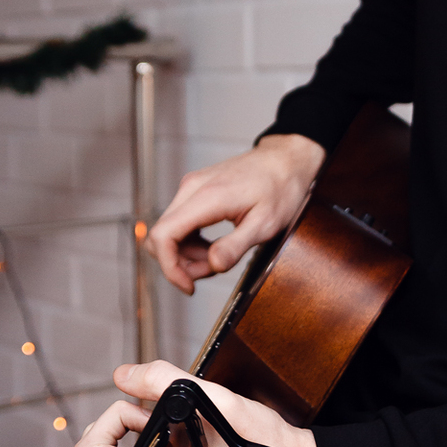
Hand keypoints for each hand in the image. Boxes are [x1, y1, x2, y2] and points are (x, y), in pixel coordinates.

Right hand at [148, 134, 325, 293]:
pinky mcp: (194, 191)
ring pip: (168, 232)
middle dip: (181, 264)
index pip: (163, 236)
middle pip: (160, 236)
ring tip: (219, 257)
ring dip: (187, 255)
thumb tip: (213, 265)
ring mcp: (191, 187)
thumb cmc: (280, 188)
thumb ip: (237, 246)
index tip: (189, 286)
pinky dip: (191, 242)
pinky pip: (179, 223)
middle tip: (213, 270)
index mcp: (207, 197)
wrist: (285, 161)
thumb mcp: (266, 224)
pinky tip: (214, 246)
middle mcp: (191, 188)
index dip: (169, 268)